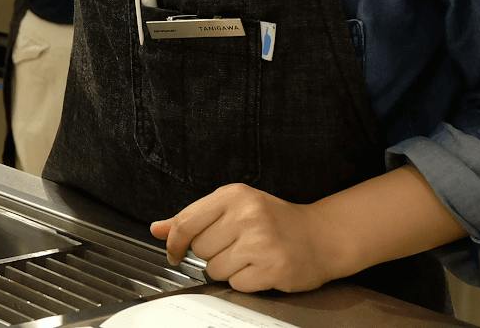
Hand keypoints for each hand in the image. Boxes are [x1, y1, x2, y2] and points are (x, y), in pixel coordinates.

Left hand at [152, 183, 344, 293]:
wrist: (322, 236)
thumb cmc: (274, 220)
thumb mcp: (233, 207)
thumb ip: (192, 218)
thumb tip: (157, 229)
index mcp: (233, 196)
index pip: (186, 222)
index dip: (174, 241)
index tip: (174, 251)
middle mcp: (247, 216)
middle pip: (200, 248)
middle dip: (211, 253)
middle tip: (234, 246)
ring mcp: (261, 243)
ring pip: (215, 269)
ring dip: (227, 269)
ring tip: (248, 257)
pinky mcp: (273, 268)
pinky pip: (236, 284)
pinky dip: (244, 281)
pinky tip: (260, 269)